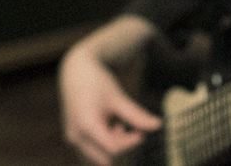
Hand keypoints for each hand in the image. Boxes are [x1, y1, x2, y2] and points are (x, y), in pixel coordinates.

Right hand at [58, 45, 161, 164]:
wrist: (75, 73)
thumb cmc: (97, 83)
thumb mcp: (118, 97)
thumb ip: (136, 115)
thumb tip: (158, 125)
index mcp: (87, 125)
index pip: (113, 147)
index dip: (131, 142)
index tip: (141, 132)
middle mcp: (76, 136)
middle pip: (105, 155)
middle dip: (122, 146)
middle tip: (132, 129)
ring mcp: (73, 138)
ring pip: (98, 156)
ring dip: (113, 145)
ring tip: (119, 124)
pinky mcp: (74, 137)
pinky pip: (93, 150)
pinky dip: (105, 143)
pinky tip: (111, 126)